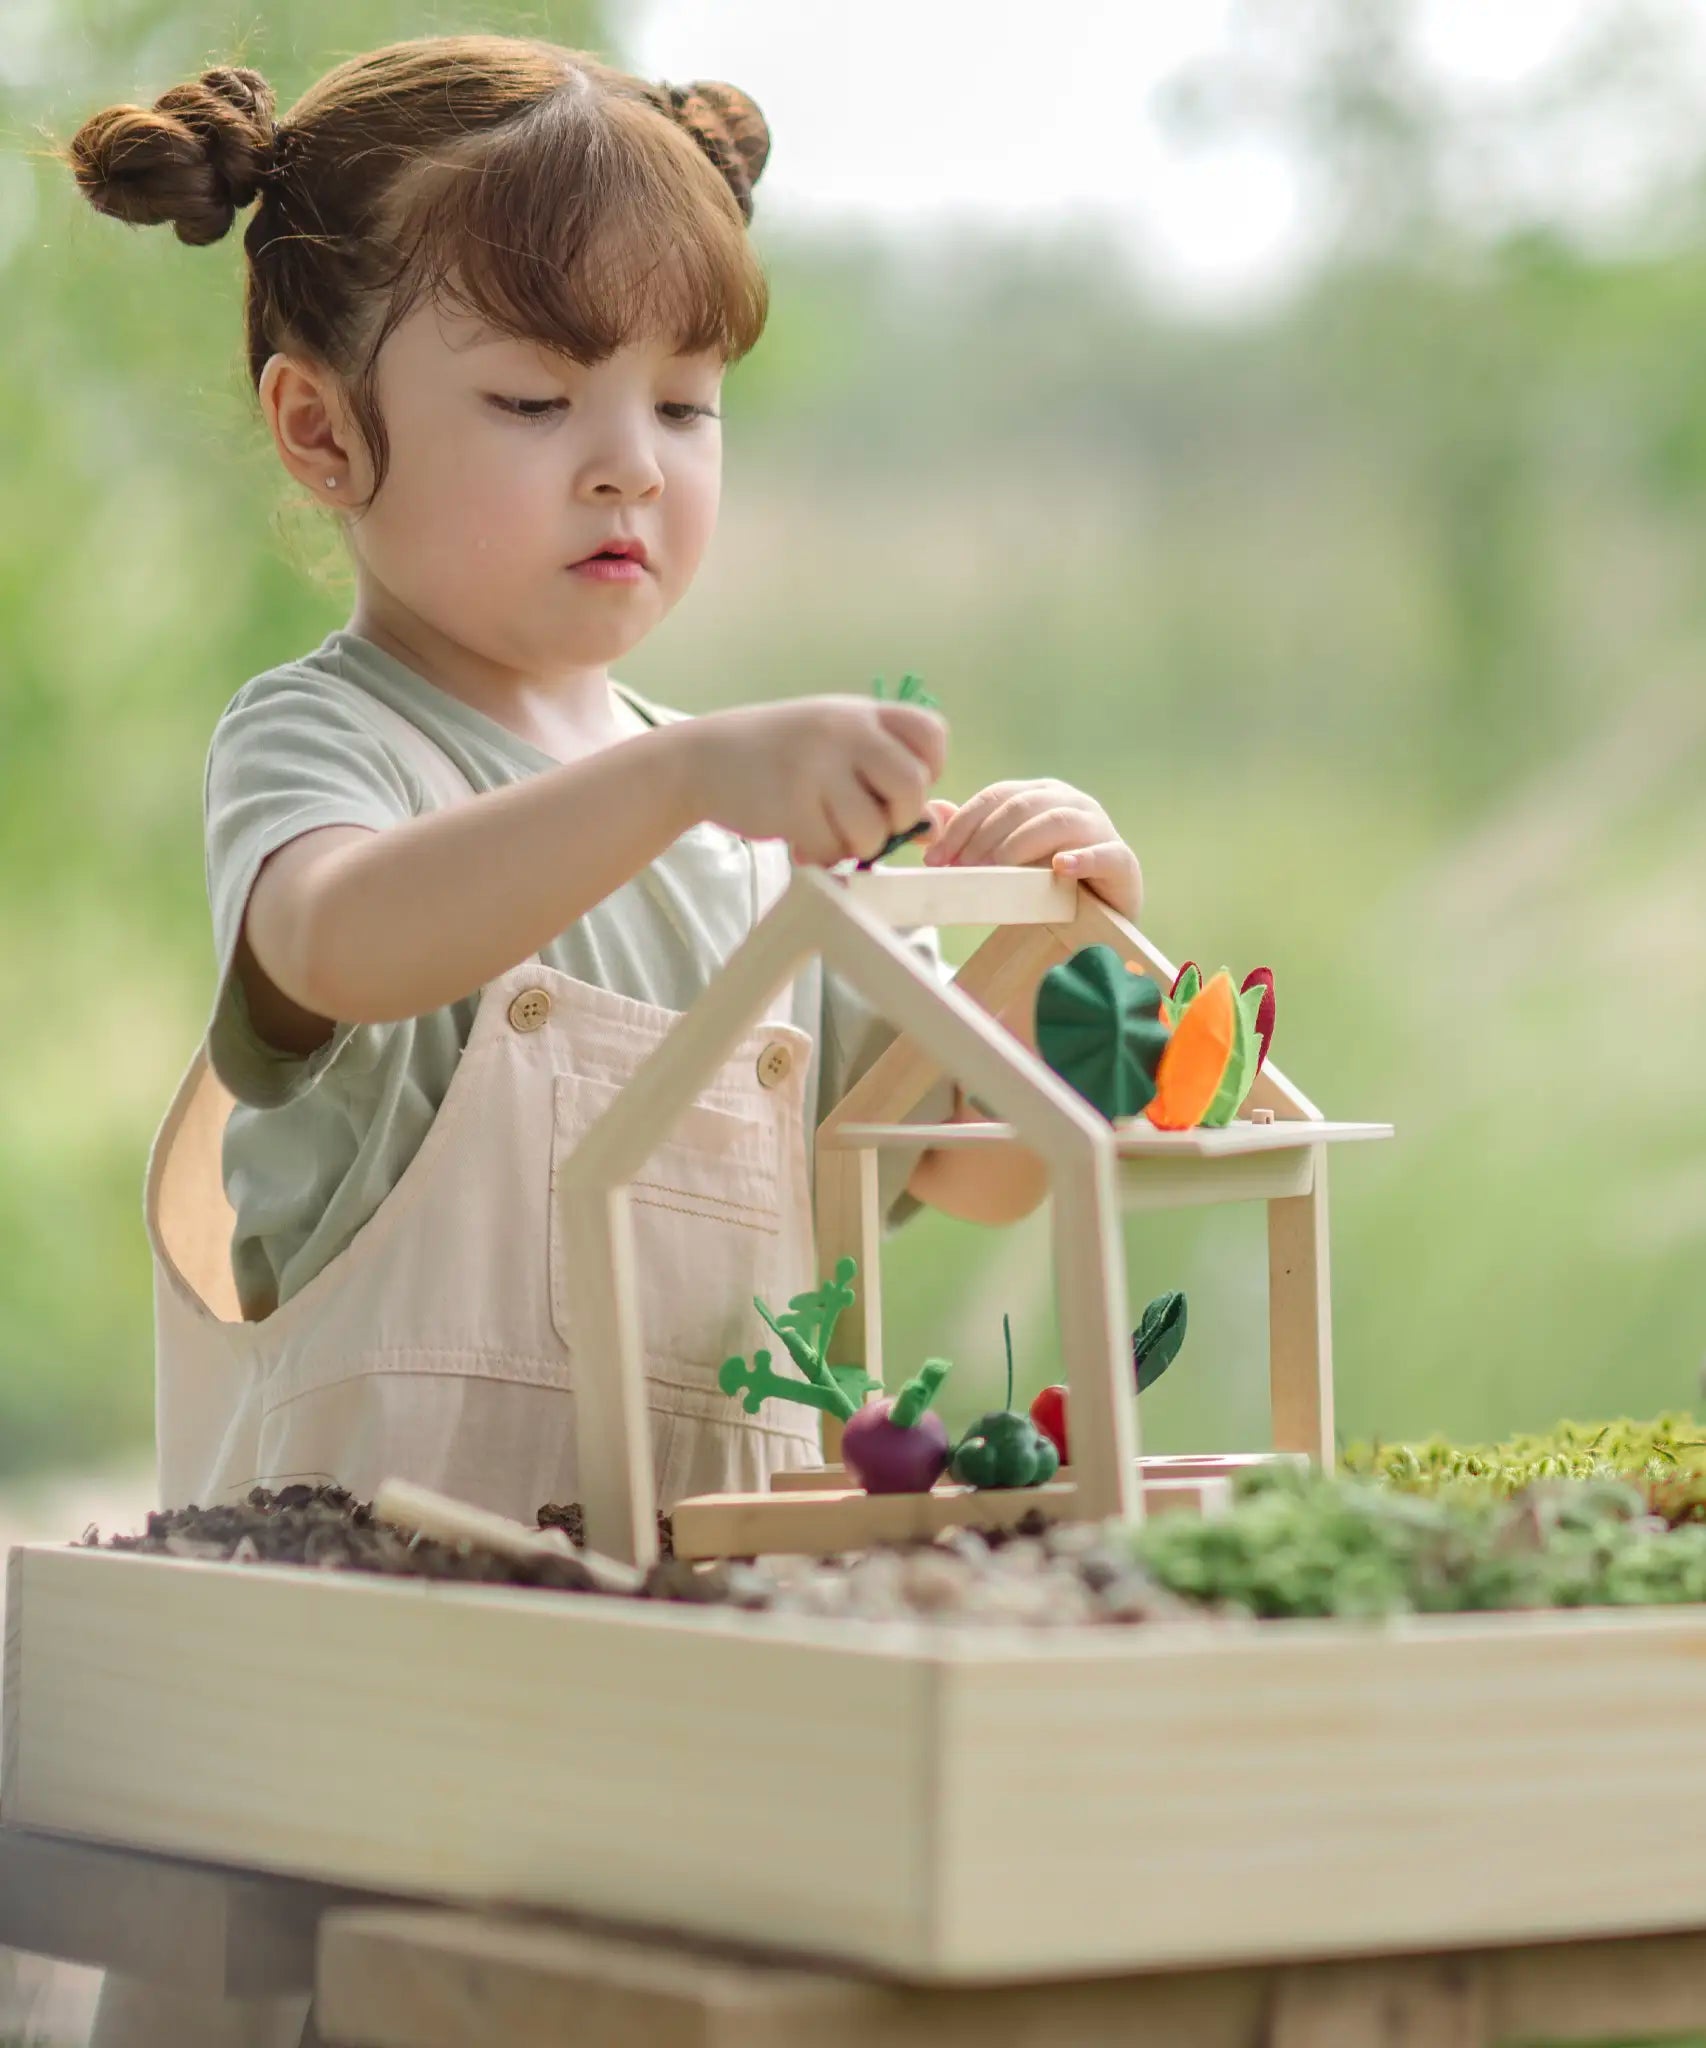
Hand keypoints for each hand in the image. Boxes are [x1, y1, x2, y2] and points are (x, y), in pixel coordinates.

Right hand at [690, 696, 947, 866]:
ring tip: (832, 833)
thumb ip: (886, 779)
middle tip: (871, 821)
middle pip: (911, 785)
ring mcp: (815, 766)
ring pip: (873, 829)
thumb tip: (936, 829)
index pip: (930, 734)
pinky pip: (831, 848)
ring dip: (858, 845)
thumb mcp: (837, 750)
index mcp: (862, 712)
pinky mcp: (789, 803)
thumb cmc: (783, 757)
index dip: (929, 769)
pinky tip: (803, 838)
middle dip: (898, 817)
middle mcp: (844, 730)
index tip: (898, 785)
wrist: (704, 759)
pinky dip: (822, 854)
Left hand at [920, 778, 1141, 922]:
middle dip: (984, 838)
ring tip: (995, 873)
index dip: (962, 825)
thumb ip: (971, 837)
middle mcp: (1072, 803)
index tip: (935, 859)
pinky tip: (1060, 868)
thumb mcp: (1004, 861)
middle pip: (1021, 807)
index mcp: (1041, 795)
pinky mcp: (1122, 861)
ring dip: (1018, 846)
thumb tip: (931, 818)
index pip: (996, 796)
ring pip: (1057, 823)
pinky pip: (1104, 854)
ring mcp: (1100, 828)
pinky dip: (1082, 859)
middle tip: (960, 871)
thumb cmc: (1044, 888)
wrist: (1095, 924)